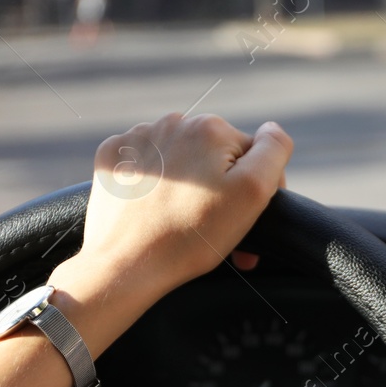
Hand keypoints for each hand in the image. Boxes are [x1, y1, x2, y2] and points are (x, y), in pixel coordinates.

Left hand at [54, 113, 291, 305]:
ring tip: (182, 219)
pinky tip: (154, 207)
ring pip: (180, 158)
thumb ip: (273, 151)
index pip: (250, 153)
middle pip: (212, 154)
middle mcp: (172, 122)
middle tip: (214, 228)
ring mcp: (136, 138)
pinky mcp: (112, 158)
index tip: (245, 221)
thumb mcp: (252, 193)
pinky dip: (155, 183)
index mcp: (210, 127)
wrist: (127, 264)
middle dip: (219, 186)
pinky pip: (146, 163)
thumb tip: (272, 128)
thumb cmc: (192, 234)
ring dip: (188, 184)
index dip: (255, 188)